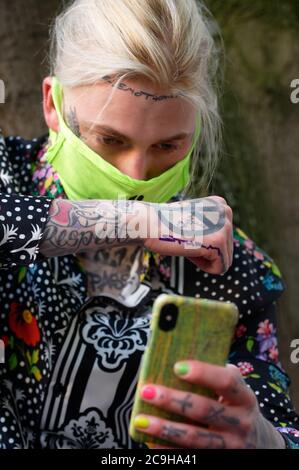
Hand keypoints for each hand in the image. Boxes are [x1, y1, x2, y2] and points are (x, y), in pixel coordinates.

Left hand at [133, 361, 284, 448]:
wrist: (261, 445)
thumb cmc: (238, 407)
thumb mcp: (237, 392)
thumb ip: (217, 377)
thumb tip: (176, 356)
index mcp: (244, 398)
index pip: (227, 382)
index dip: (203, 373)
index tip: (177, 366)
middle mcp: (240, 423)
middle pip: (204, 410)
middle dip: (173, 400)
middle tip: (147, 391)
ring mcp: (230, 446)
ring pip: (194, 437)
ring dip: (164, 429)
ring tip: (141, 420)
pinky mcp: (218, 460)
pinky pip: (191, 457)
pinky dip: (168, 451)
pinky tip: (150, 443)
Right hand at [142, 196, 232, 273]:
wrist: (150, 223)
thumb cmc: (164, 224)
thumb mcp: (192, 219)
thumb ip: (207, 227)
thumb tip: (215, 245)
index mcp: (220, 205)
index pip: (222, 237)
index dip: (203, 242)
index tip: (186, 233)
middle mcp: (226, 212)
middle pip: (226, 249)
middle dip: (205, 252)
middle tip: (185, 240)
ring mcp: (225, 226)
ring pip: (224, 260)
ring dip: (203, 259)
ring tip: (188, 244)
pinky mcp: (220, 242)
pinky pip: (220, 268)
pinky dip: (203, 266)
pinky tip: (190, 251)